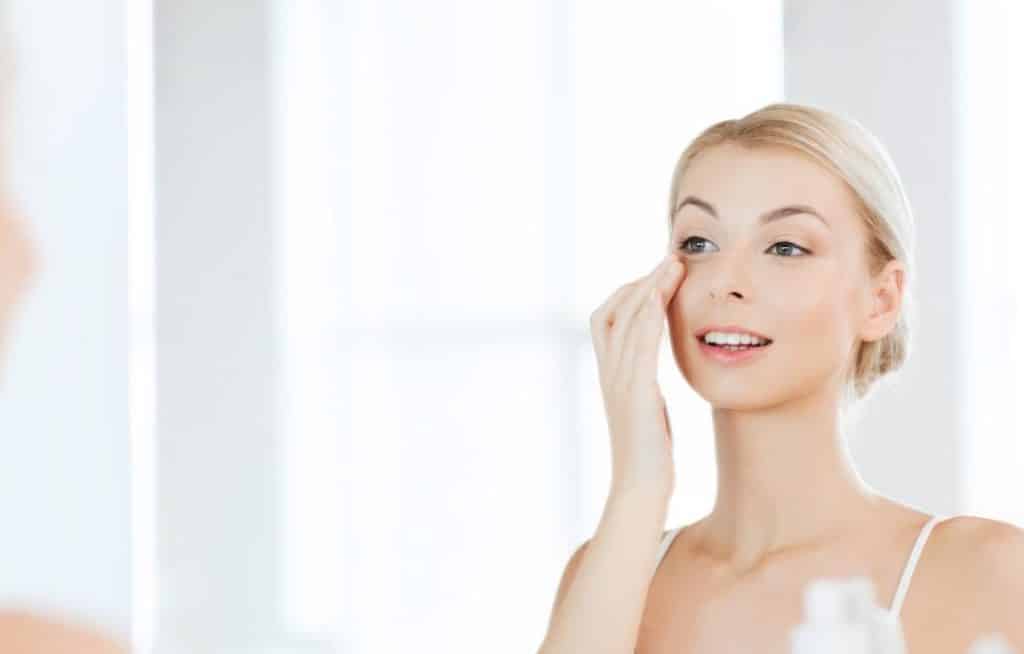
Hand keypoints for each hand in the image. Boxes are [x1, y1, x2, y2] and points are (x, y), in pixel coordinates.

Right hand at [589, 253, 685, 496]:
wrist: (641, 489)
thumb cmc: (650, 456)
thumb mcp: (645, 411)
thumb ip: (644, 389)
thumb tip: (652, 381)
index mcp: (610, 375)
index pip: (606, 318)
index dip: (629, 292)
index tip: (657, 276)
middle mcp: (609, 373)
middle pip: (614, 310)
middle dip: (642, 280)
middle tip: (669, 259)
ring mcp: (619, 382)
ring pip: (627, 321)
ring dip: (650, 288)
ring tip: (673, 266)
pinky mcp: (635, 393)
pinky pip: (639, 345)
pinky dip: (648, 317)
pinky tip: (662, 298)